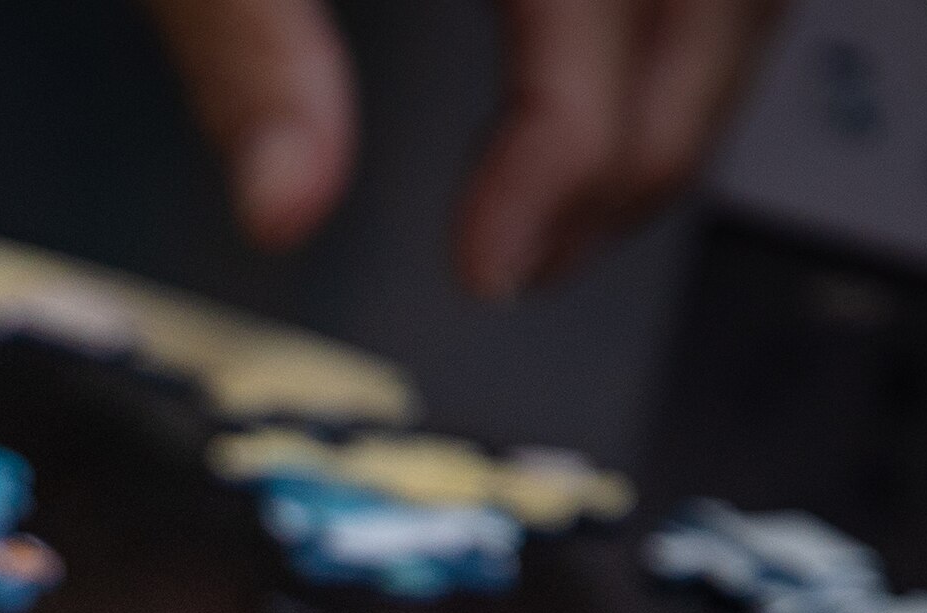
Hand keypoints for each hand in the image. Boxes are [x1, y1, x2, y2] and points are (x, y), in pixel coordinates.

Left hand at [135, 0, 785, 299]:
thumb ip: (245, 45)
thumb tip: (282, 215)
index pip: (608, 1)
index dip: (571, 153)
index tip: (489, 271)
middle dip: (641, 153)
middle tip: (521, 272)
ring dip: (681, 95)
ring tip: (563, 212)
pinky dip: (681, 30)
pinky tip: (594, 98)